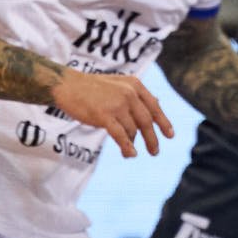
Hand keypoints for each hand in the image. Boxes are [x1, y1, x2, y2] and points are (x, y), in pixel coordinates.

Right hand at [52, 68, 174, 157]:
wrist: (67, 85)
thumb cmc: (92, 87)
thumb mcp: (119, 84)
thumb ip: (137, 94)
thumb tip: (158, 102)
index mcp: (135, 85)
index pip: (154, 106)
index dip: (163, 122)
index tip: (170, 135)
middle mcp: (129, 93)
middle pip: (146, 121)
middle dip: (152, 138)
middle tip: (155, 152)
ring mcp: (117, 104)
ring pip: (132, 130)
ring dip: (133, 144)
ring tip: (131, 153)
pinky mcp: (104, 116)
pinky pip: (121, 135)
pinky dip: (127, 147)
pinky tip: (130, 154)